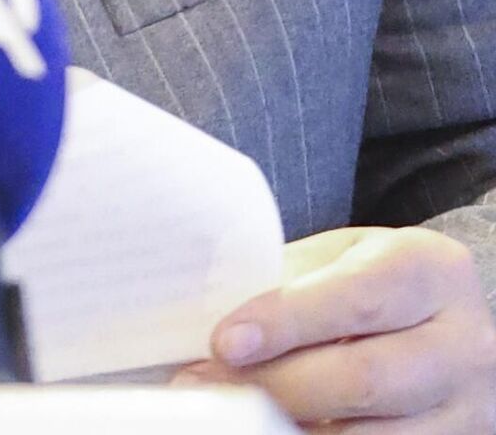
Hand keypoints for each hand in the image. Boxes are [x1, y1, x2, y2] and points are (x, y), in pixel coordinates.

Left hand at [176, 227, 495, 429]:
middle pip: (363, 378)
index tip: (225, 341)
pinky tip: (275, 427)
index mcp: (430, 270)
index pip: (354, 299)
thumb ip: (290, 279)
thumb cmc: (377, 280)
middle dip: (276, 383)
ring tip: (231, 409)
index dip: (286, 323)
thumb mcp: (343, 257)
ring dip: (290, 425)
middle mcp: (464, 343)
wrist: (449, 321)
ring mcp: (470, 407)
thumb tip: (211, 313)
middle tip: (206, 380)